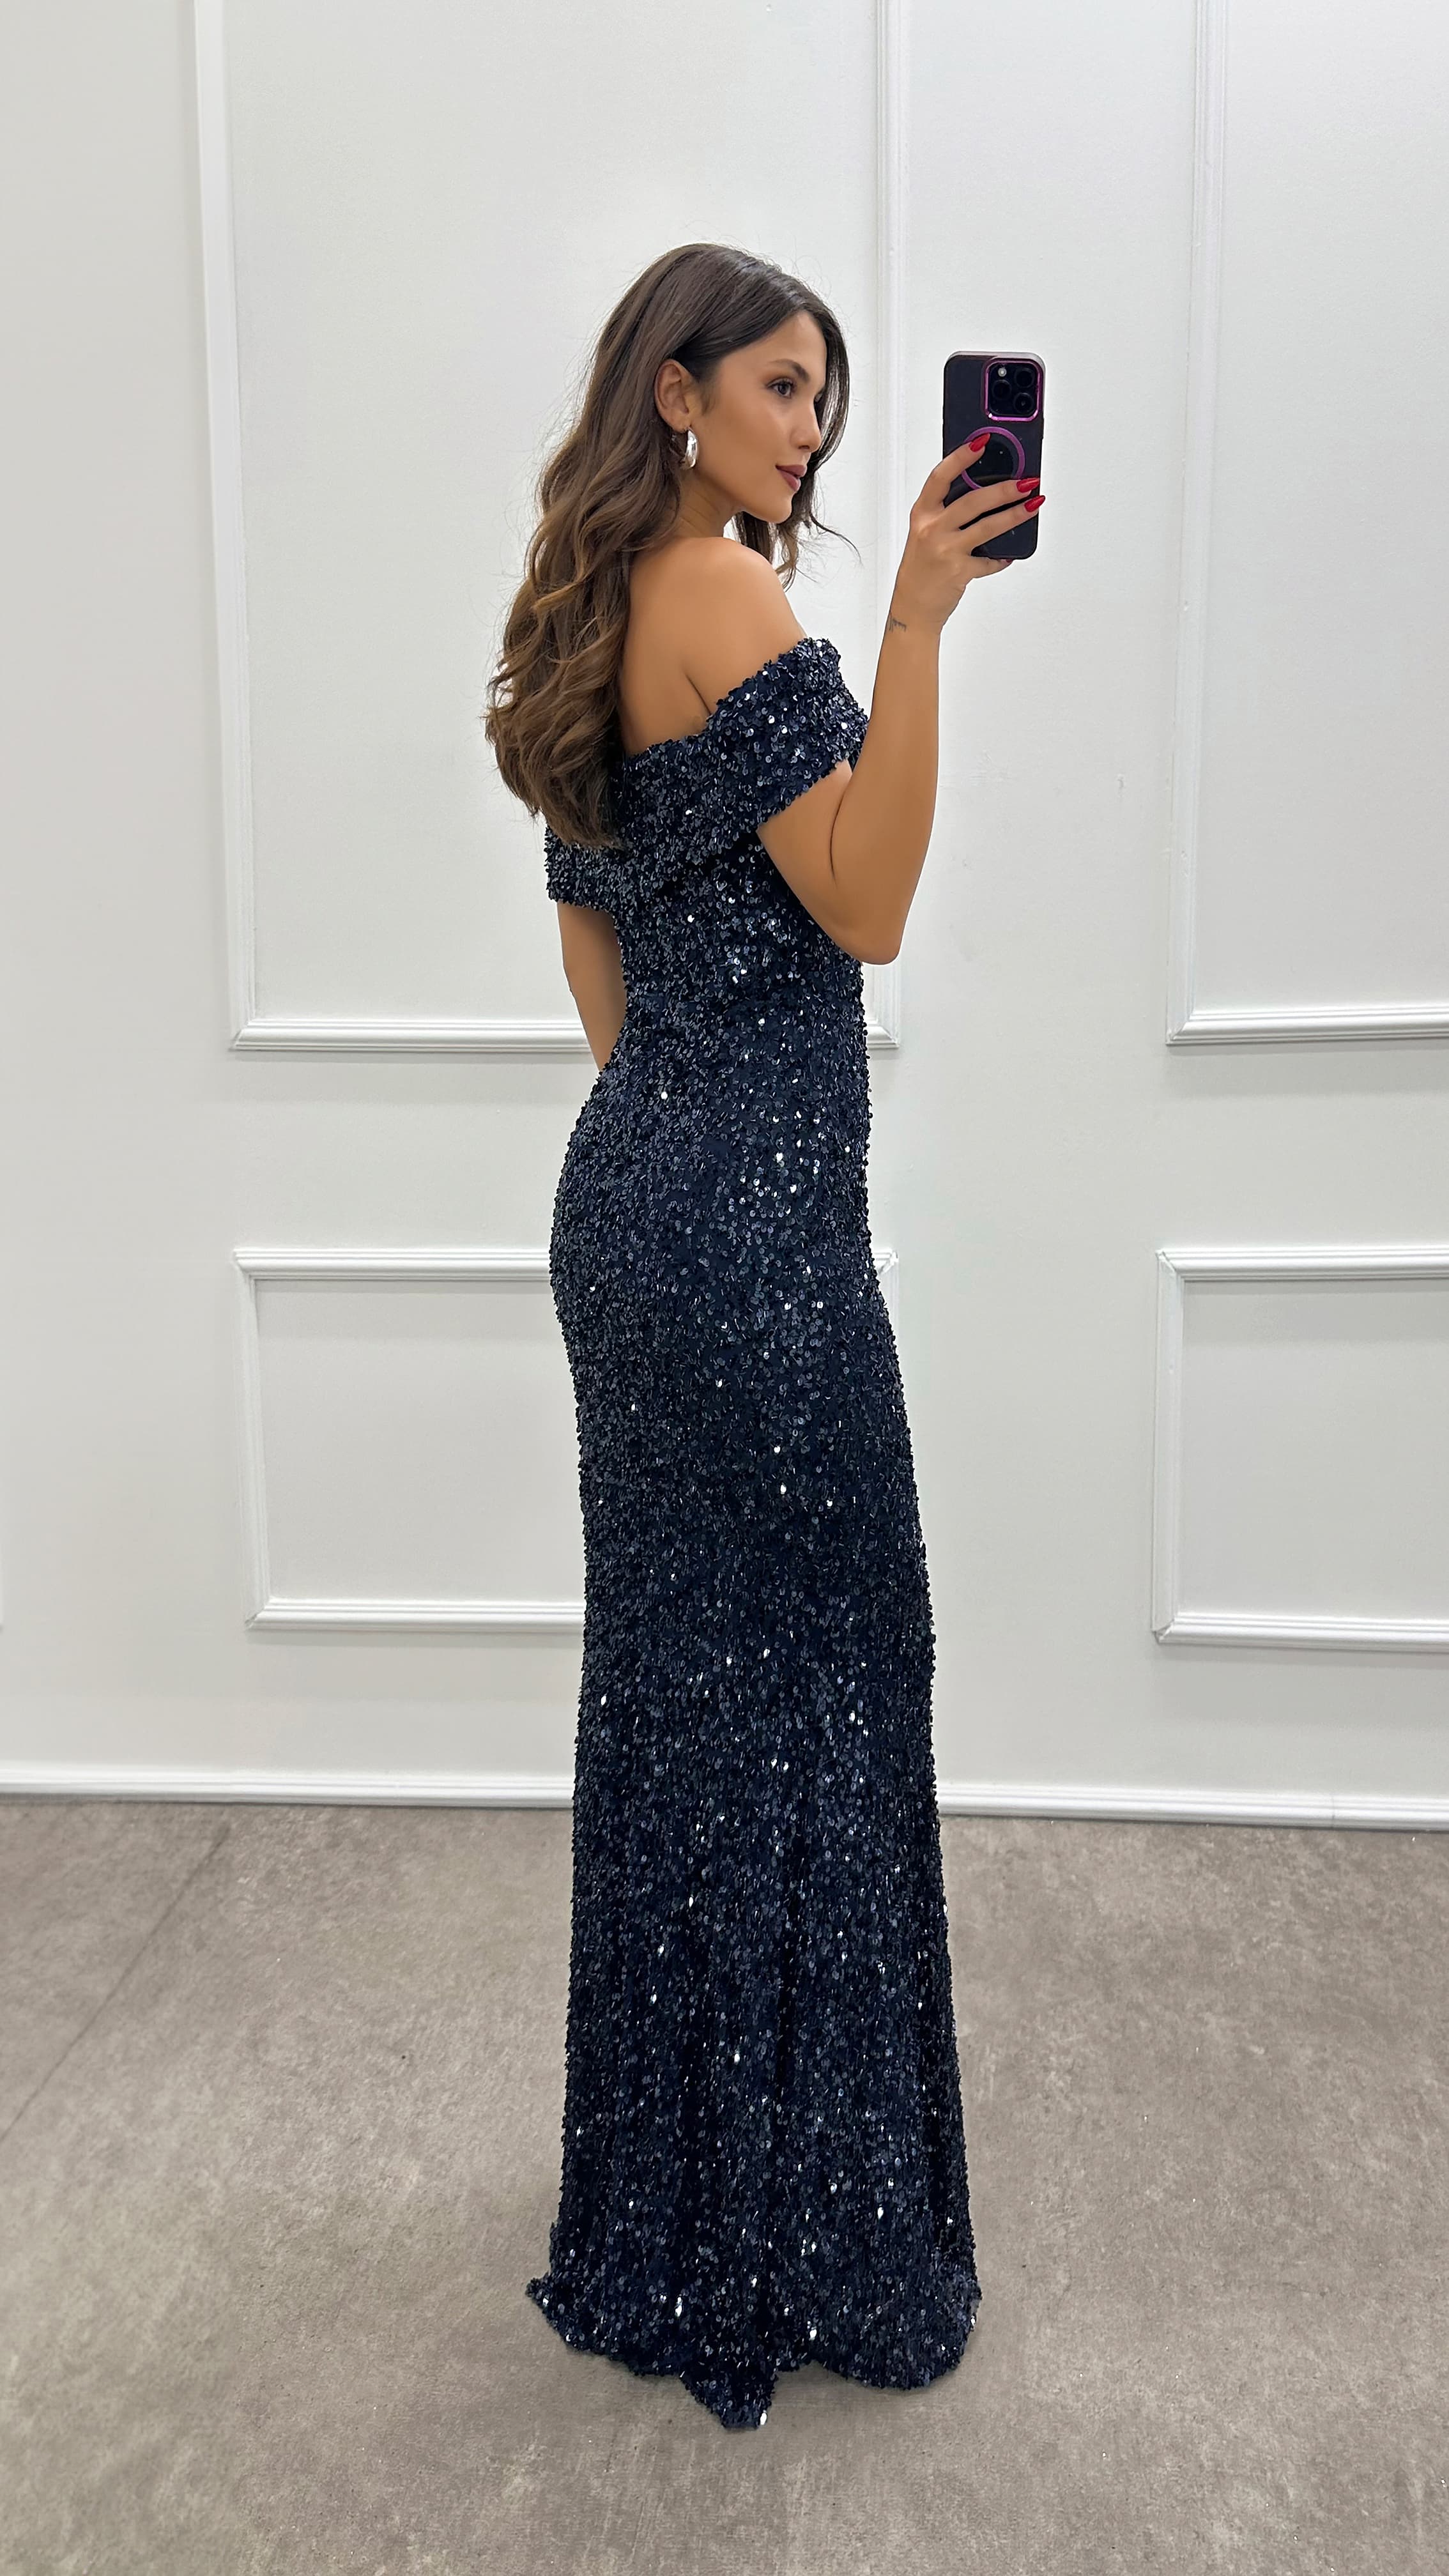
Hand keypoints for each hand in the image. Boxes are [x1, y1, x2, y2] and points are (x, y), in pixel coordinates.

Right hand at [890, 438, 1040, 630]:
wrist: (912, 607)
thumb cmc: (921, 567)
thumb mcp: (926, 532)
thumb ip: (947, 511)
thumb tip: (983, 490)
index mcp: (922, 514)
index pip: (941, 477)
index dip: (961, 457)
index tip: (982, 441)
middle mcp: (932, 529)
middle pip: (973, 500)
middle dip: (1004, 488)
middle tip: (1026, 481)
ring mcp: (946, 551)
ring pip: (987, 526)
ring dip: (1015, 514)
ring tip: (1034, 504)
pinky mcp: (960, 572)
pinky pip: (990, 560)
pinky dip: (1002, 556)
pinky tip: (1011, 551)